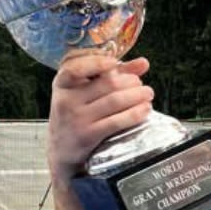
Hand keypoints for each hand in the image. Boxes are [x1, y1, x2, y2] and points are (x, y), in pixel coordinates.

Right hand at [48, 54, 153, 180]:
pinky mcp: (87, 135)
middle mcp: (66, 100)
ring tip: (147, 94)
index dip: (96, 62)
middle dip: (130, 81)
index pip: (75, 67)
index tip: (114, 61)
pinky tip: (145, 109)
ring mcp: (76, 118)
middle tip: (140, 84)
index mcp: (62, 83)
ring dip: (137, 95)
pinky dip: (135, 113)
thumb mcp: (84, 90)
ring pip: (115, 101)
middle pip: (107, 83)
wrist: (62, 148)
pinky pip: (116, 121)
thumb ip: (112, 73)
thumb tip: (143, 63)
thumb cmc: (77, 112)